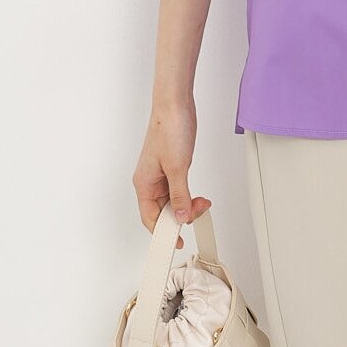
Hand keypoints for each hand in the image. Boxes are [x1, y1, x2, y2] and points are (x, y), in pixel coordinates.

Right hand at [133, 97, 211, 249]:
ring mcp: (159, 174)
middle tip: (199, 210)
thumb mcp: (177, 167)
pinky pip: (177, 189)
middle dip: (181, 215)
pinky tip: (197, 195)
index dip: (163, 233)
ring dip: (186, 204)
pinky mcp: (170, 166)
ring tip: (202, 202)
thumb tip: (180, 217)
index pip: (150, 218)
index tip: (175, 243)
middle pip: (162, 211)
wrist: (174, 104)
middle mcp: (149, 181)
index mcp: (144, 183)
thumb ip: (179, 194)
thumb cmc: (169, 129)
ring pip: (171, 200)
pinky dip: (187, 194)